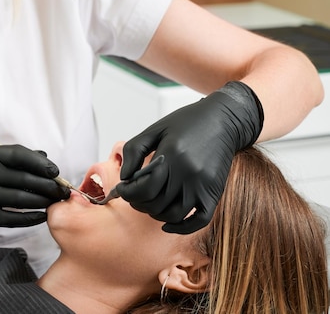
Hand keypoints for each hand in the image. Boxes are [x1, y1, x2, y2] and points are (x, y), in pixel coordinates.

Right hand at [0, 145, 69, 251]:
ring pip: (20, 199)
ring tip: (55, 202)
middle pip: (22, 178)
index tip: (56, 172)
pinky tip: (42, 216)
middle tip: (62, 191)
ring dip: (42, 201)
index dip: (40, 163)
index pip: (18, 154)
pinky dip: (31, 218)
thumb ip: (21, 159)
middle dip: (47, 185)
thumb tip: (46, 157)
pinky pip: (12, 218)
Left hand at [118, 81, 262, 233]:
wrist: (224, 119)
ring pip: (173, 215)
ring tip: (149, 203)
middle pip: (155, 204)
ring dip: (155, 214)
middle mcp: (188, 173)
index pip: (143, 188)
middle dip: (138, 203)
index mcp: (171, 155)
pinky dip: (181, 227)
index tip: (121, 190)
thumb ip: (134, 151)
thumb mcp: (154, 129)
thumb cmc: (186, 123)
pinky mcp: (214, 193)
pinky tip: (167, 224)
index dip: (127, 193)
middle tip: (133, 196)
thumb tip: (124, 178)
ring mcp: (203, 185)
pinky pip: (198, 221)